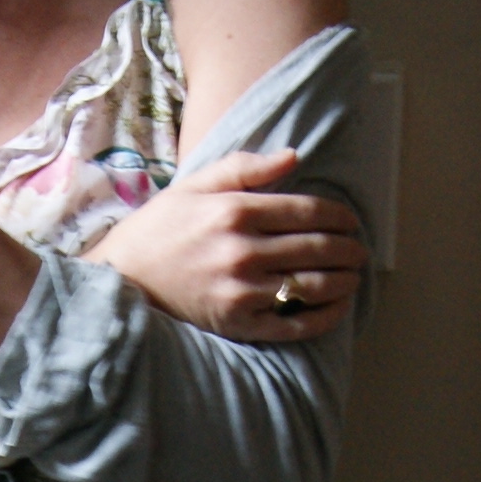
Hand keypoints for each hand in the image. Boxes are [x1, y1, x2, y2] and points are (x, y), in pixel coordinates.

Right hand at [86, 151, 366, 341]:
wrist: (120, 280)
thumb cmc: (160, 229)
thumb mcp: (195, 186)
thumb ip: (245, 168)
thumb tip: (295, 157)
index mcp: (234, 211)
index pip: (307, 211)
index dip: (339, 216)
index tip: (351, 221)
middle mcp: (242, 251)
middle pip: (316, 248)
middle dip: (348, 248)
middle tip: (360, 249)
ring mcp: (241, 291)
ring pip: (312, 285)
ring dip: (344, 280)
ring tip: (354, 275)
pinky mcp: (238, 324)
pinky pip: (295, 324)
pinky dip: (325, 317)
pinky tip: (338, 308)